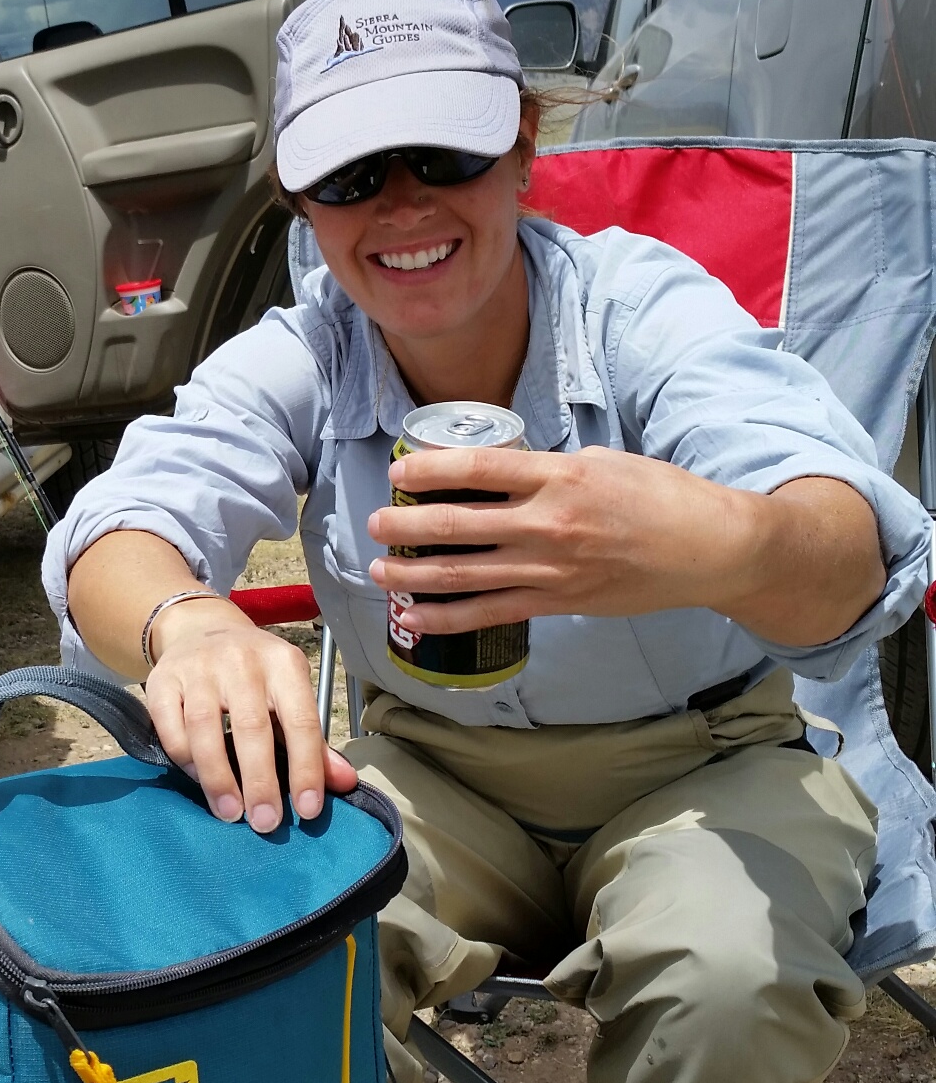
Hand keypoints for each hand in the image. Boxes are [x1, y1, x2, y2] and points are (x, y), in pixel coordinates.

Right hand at [145, 598, 358, 832]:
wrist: (201, 630)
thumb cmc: (254, 675)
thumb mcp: (289, 696)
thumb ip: (314, 743)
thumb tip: (345, 784)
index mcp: (283, 664)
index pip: (300, 721)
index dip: (306, 769)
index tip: (307, 810)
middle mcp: (241, 660)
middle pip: (251, 728)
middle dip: (260, 782)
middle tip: (265, 823)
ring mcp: (197, 668)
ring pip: (205, 729)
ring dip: (218, 779)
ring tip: (230, 813)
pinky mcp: (162, 680)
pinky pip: (170, 728)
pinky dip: (184, 759)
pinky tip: (199, 780)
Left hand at [367, 444, 883, 649]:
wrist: (709, 549)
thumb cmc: (661, 496)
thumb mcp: (604, 461)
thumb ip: (551, 469)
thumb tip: (505, 474)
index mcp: (559, 476)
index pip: (478, 469)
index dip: (430, 471)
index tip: (399, 471)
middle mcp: (548, 523)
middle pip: (458, 525)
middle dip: (406, 526)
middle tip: (374, 523)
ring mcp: (551, 568)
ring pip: (465, 574)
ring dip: (414, 576)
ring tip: (378, 573)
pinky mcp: (559, 603)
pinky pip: (490, 613)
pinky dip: (448, 619)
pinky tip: (415, 620)